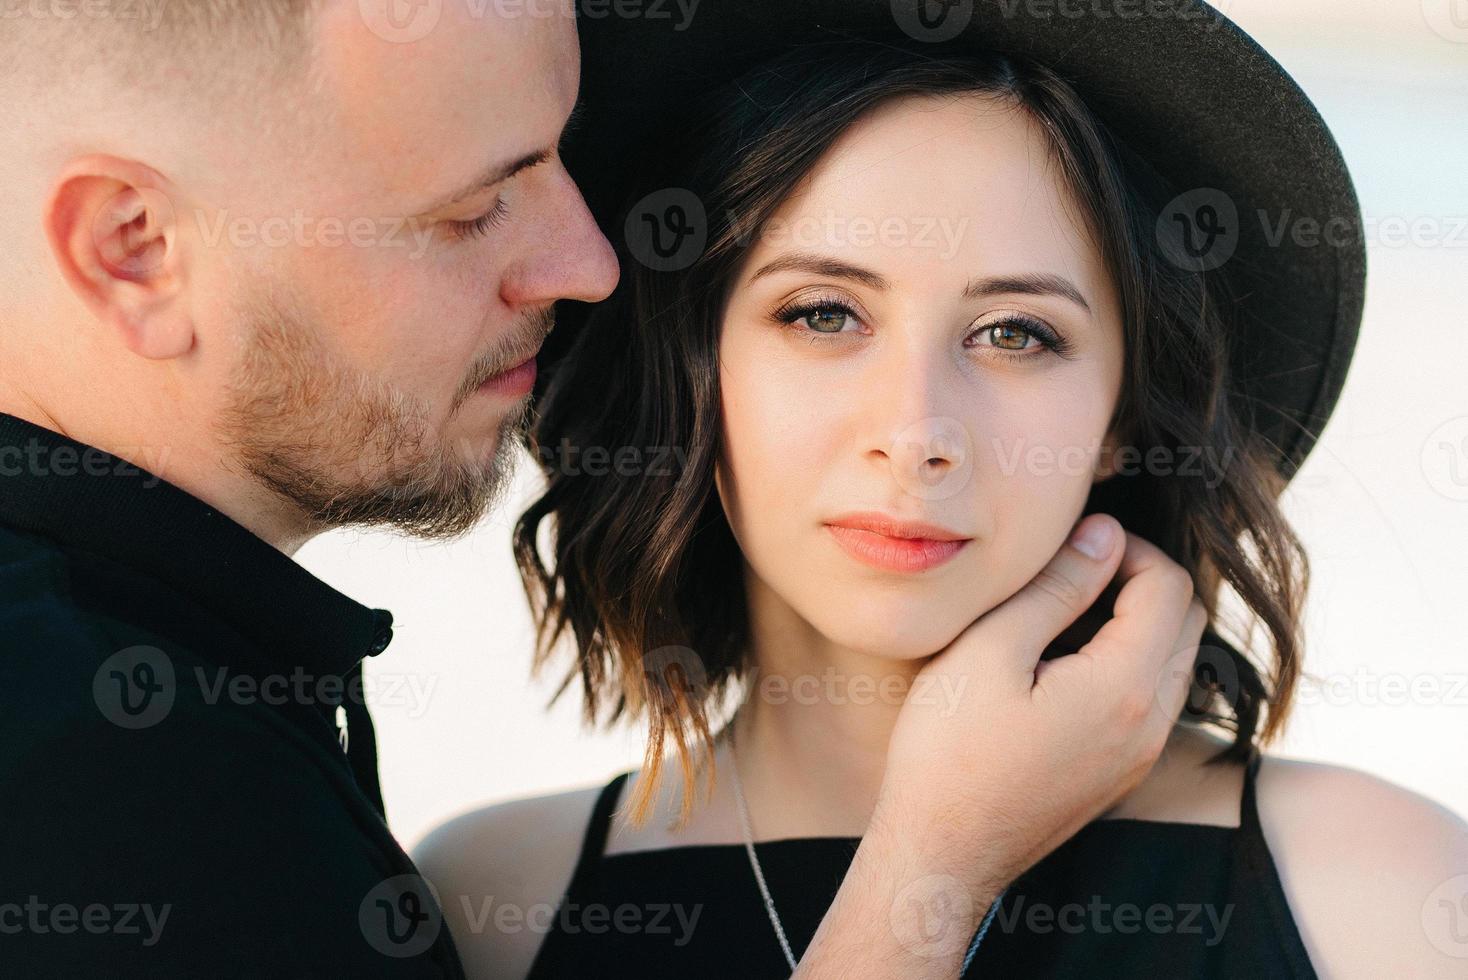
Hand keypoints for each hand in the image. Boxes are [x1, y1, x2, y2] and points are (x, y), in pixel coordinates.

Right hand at [881, 512, 1205, 910]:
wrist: (941, 852)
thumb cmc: (949, 751)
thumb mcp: (990, 649)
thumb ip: (1057, 586)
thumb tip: (1104, 533)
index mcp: (1127, 687)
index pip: (1169, 585)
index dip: (1125, 547)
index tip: (1071, 545)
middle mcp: (1152, 724)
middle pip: (1186, 620)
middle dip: (1139, 580)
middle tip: (1070, 572)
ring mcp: (1140, 756)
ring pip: (1173, 661)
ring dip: (1133, 622)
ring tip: (1058, 615)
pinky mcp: (1120, 774)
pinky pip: (1150, 699)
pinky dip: (1124, 663)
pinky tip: (1057, 665)